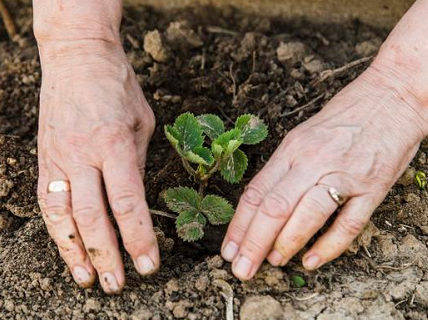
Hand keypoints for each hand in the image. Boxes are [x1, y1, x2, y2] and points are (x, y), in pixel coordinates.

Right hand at [35, 38, 157, 292]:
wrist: (77, 58)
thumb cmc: (118, 87)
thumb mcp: (142, 122)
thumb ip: (138, 164)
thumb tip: (136, 201)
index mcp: (114, 145)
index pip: (128, 203)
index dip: (139, 238)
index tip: (149, 264)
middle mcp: (82, 156)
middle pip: (93, 218)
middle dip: (107, 255)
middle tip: (118, 284)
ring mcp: (58, 159)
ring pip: (62, 216)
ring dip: (74, 252)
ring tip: (86, 279)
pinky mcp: (44, 159)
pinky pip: (47, 201)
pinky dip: (56, 230)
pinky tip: (67, 250)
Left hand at [221, 65, 427, 279]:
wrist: (392, 96)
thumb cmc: (343, 119)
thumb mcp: (302, 137)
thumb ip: (282, 170)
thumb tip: (258, 207)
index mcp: (292, 149)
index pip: (256, 192)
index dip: (238, 225)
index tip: (228, 250)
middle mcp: (313, 161)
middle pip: (274, 206)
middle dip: (253, 243)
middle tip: (241, 269)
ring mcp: (344, 174)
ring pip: (307, 214)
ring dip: (285, 244)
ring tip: (271, 263)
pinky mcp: (373, 187)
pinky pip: (349, 223)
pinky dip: (328, 246)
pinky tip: (311, 261)